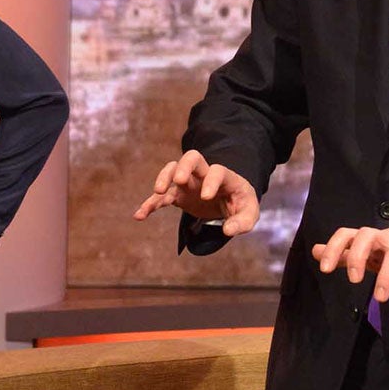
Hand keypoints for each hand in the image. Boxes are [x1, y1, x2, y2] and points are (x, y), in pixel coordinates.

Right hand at [131, 150, 260, 236]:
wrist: (230, 203)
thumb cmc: (241, 205)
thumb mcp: (249, 214)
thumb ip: (242, 222)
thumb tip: (227, 231)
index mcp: (225, 177)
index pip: (217, 171)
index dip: (210, 181)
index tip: (206, 197)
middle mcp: (204, 175)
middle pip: (191, 158)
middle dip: (183, 167)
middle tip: (178, 181)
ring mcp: (189, 183)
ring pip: (172, 170)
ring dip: (163, 178)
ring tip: (157, 192)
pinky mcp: (178, 195)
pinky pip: (162, 196)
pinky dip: (150, 204)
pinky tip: (140, 215)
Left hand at [311, 221, 388, 320]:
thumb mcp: (371, 251)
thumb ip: (344, 253)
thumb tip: (315, 251)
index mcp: (371, 238)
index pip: (347, 233)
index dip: (333, 248)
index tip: (324, 268)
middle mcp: (388, 238)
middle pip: (368, 236)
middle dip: (357, 256)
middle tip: (354, 281)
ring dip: (386, 277)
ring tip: (380, 299)